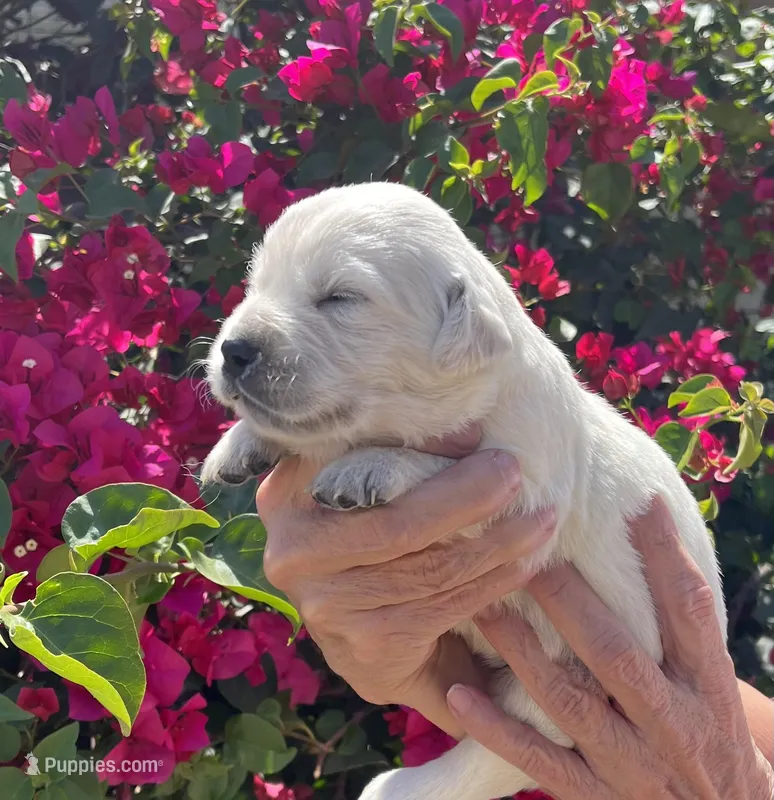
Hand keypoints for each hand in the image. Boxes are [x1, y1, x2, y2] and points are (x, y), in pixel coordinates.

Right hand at [256, 429, 554, 737]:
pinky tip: (522, 565)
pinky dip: (490, 584)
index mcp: (285, 497)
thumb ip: (395, 454)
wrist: (366, 639)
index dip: (420, 451)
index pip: (356, 467)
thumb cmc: (370, 541)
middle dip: (469, 498)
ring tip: (540, 521)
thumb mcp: (367, 487)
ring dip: (496, 545)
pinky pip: (441, 609)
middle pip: (398, 524)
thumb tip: (466, 429)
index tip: (478, 435)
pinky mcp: (363, 651)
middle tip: (516, 474)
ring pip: (429, 570)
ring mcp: (323, 608)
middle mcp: (293, 554)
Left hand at [446, 498, 773, 798]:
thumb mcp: (712, 685)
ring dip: (522, 652)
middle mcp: (671, 722)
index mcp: (706, 686)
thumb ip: (679, 629)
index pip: (688, 609)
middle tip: (526, 552)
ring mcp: (630, 764)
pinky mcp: (594, 796)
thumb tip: (649, 540)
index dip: (664, 554)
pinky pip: (539, 762)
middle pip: (616, 653)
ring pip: (568, 702)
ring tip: (482, 606)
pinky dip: (498, 729)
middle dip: (569, 602)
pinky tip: (460, 696)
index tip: (634, 502)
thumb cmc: (711, 737)